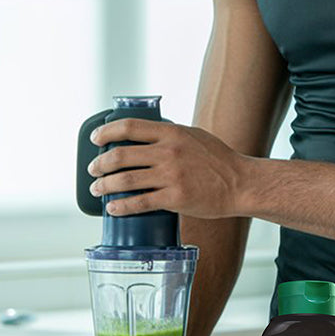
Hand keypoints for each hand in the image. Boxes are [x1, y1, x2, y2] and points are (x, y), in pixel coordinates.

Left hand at [85, 118, 248, 219]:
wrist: (240, 183)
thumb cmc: (219, 160)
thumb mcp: (194, 136)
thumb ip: (171, 136)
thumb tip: (146, 138)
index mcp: (172, 132)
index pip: (130, 127)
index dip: (107, 132)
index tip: (96, 139)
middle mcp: (169, 152)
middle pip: (121, 155)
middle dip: (100, 164)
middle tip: (94, 170)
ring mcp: (171, 175)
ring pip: (126, 180)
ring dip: (105, 185)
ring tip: (98, 189)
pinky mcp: (175, 198)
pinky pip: (140, 202)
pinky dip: (122, 206)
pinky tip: (113, 208)